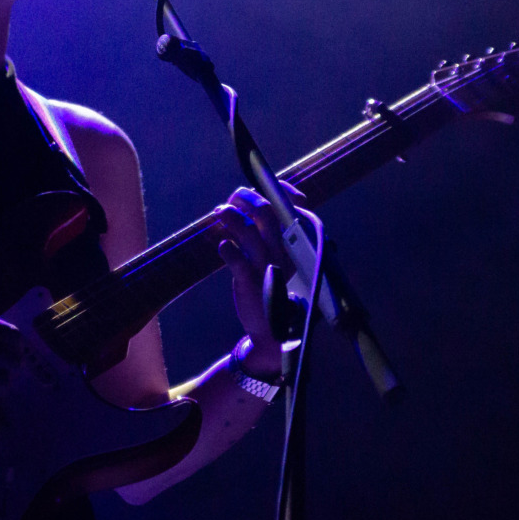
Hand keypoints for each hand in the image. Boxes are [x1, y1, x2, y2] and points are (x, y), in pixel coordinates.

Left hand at [214, 183, 305, 379]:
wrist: (274, 334)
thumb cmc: (276, 293)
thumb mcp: (281, 263)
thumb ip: (271, 238)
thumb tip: (255, 208)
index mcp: (298, 247)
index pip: (293, 209)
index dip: (281, 191)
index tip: (266, 184)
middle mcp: (286, 254)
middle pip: (267, 212)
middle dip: (247, 198)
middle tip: (234, 197)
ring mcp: (268, 267)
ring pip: (248, 230)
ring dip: (231, 216)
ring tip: (220, 212)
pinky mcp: (250, 282)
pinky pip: (234, 257)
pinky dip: (225, 247)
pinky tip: (222, 247)